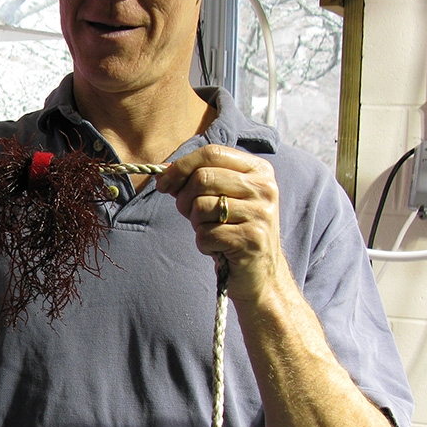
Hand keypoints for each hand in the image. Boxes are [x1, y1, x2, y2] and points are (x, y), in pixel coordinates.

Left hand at [154, 145, 286, 301]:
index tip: (163, 184)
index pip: (212, 153)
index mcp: (259, 170)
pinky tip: (218, 248)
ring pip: (201, 206)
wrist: (261, 274)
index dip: (181, 166)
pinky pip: (206, 234)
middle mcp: (264, 188)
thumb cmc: (234, 230)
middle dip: (184, 199)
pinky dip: (203, 243)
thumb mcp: (221, 198)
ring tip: (211, 232)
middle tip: (190, 215)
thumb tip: (162, 174)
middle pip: (203, 178)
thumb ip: (197, 181)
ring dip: (196, 224)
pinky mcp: (251, 239)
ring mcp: (261, 214)